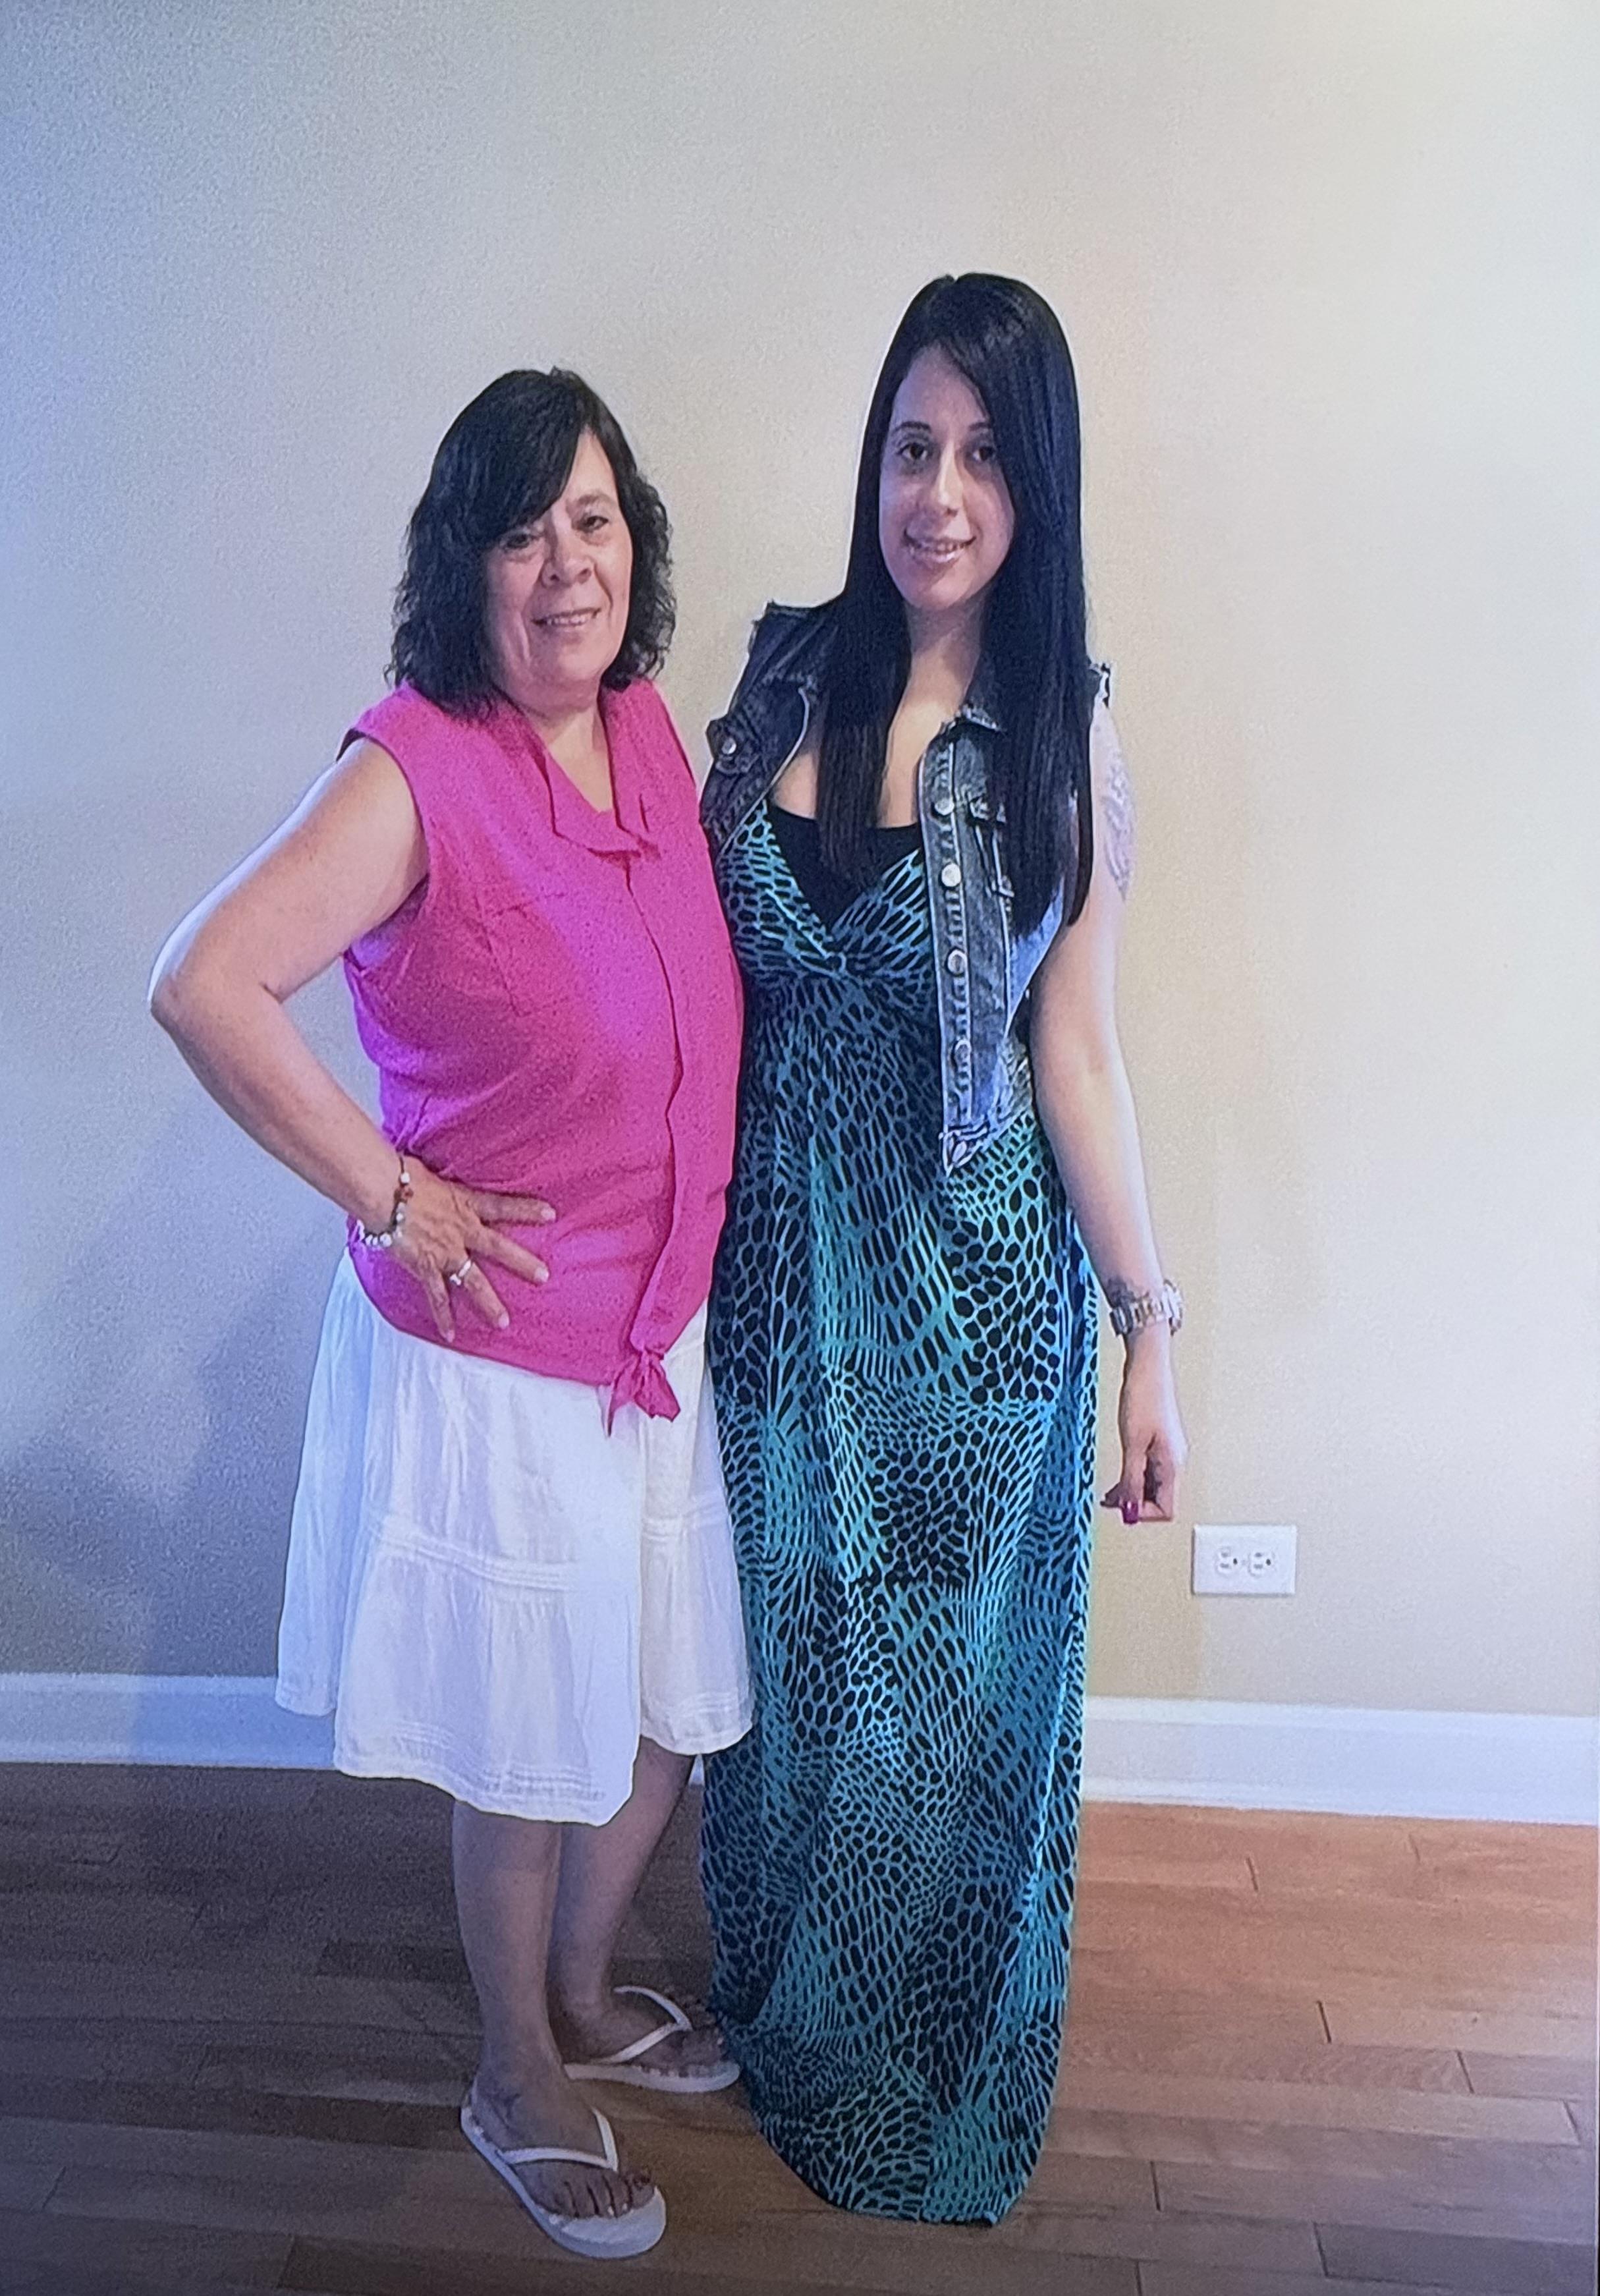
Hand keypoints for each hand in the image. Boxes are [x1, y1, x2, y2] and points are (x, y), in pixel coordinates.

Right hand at [384, 1158, 554, 1341]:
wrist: (381, 1193)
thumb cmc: (399, 1177)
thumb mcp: (430, 1173)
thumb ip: (441, 1183)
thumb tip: (432, 1174)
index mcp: (464, 1203)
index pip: (502, 1205)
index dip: (526, 1209)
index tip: (551, 1213)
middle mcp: (461, 1231)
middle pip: (499, 1248)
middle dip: (522, 1263)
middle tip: (543, 1276)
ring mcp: (445, 1252)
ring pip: (473, 1281)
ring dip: (488, 1303)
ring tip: (503, 1322)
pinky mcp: (425, 1268)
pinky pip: (437, 1297)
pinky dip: (443, 1317)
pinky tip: (451, 1335)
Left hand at [1101, 1328, 1186, 1524]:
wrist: (1148, 1368)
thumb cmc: (1143, 1398)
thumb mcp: (1132, 1445)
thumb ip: (1132, 1480)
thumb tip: (1130, 1509)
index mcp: (1173, 1465)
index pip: (1166, 1509)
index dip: (1142, 1513)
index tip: (1121, 1507)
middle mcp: (1175, 1462)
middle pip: (1159, 1500)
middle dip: (1135, 1504)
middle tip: (1111, 1501)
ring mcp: (1168, 1452)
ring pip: (1153, 1485)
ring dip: (1133, 1491)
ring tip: (1111, 1492)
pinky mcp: (1160, 1442)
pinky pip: (1149, 1470)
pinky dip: (1134, 1476)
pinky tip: (1120, 1474)